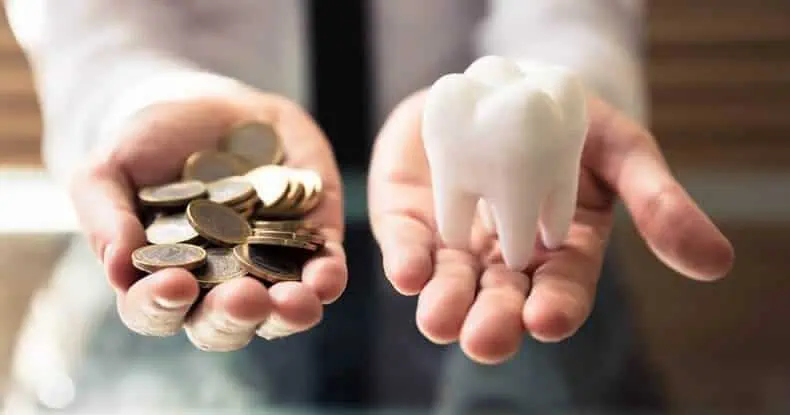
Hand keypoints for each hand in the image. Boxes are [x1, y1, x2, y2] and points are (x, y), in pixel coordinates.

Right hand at [69, 87, 346, 350]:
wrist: (213, 108)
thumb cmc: (150, 144)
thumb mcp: (111, 168)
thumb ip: (105, 216)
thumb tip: (117, 268)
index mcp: (162, 279)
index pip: (155, 311)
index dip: (161, 307)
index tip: (174, 285)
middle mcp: (216, 287)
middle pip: (223, 325)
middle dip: (234, 317)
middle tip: (243, 299)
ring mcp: (267, 269)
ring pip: (280, 313)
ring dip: (288, 314)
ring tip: (294, 302)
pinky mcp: (311, 245)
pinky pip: (324, 274)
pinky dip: (327, 279)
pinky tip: (327, 276)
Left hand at [368, 92, 733, 363]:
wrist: (501, 83)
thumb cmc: (568, 122)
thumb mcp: (621, 149)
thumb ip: (657, 201)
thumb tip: (715, 262)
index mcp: (561, 251)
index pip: (562, 290)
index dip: (557, 307)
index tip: (548, 319)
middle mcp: (507, 258)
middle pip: (503, 301)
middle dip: (495, 322)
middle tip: (486, 340)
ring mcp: (458, 241)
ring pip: (453, 284)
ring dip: (446, 305)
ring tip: (440, 320)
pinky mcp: (414, 219)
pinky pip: (408, 246)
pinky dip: (408, 261)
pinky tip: (409, 272)